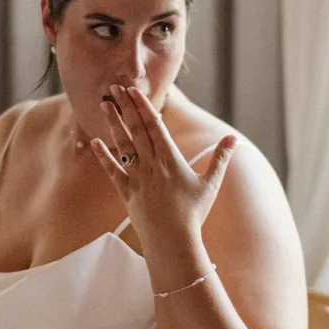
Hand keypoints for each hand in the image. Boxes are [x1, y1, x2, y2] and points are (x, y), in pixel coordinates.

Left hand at [92, 86, 235, 261]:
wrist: (173, 241)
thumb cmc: (194, 213)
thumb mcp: (210, 184)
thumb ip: (220, 158)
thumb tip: (233, 139)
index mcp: (171, 159)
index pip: (154, 125)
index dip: (143, 106)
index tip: (133, 90)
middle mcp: (151, 164)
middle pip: (136, 129)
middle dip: (125, 107)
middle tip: (114, 87)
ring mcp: (137, 178)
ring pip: (123, 145)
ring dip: (113, 123)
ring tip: (104, 105)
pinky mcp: (127, 192)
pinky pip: (113, 171)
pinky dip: (104, 156)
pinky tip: (95, 142)